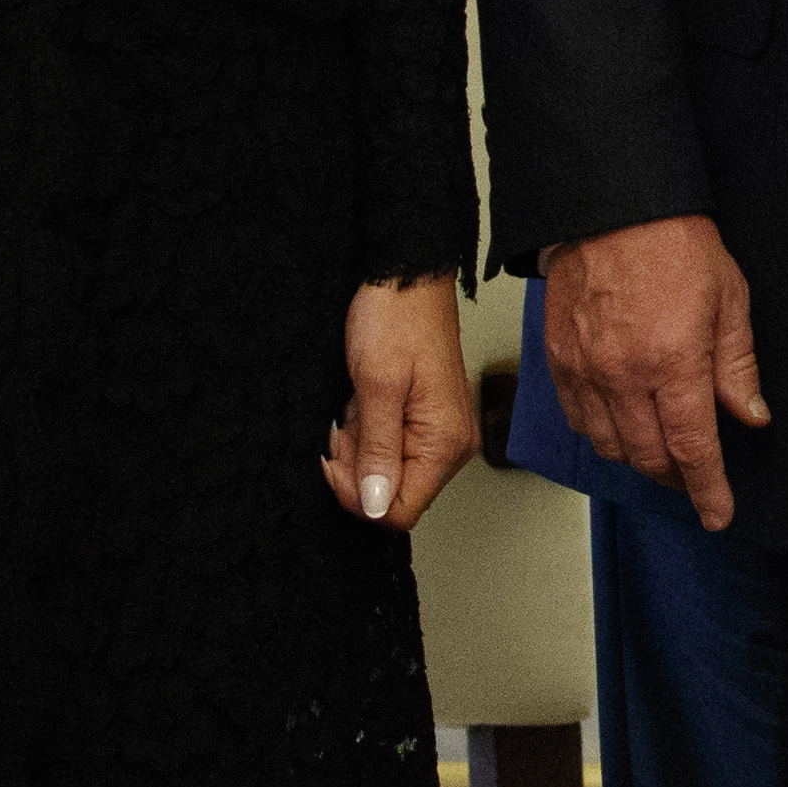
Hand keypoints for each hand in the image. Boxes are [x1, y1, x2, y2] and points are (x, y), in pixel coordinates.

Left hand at [327, 273, 478, 529]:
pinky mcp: (428, 419)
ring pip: (388, 470)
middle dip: (358, 465)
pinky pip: (392, 446)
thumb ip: (378, 451)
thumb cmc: (397, 318)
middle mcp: (451, 444)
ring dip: (362, 444)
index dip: (358, 496)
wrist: (406, 276)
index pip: (400, 510)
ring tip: (359, 403)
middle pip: (393, 493)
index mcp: (445, 442)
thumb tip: (376, 506)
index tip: (336, 458)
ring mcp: (441, 431)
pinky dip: (370, 430)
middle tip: (349, 419)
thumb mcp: (376, 386)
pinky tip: (366, 401)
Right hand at [543, 214, 768, 528]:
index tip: (718, 514)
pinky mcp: (557, 359)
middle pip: (649, 457)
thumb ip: (738, 366)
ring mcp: (585, 369)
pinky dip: (602, 434)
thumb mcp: (729, 298)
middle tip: (695, 478)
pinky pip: (578, 419)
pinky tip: (622, 424)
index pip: (692, 448)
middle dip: (676, 479)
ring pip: (610, 446)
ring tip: (662, 452)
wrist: (611, 205)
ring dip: (639, 459)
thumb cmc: (672, 242)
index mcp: (673, 360)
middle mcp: (624, 374)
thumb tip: (751, 414)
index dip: (708, 490)